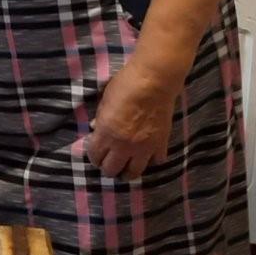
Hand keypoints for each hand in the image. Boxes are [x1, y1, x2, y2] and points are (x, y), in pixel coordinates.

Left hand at [85, 62, 176, 179]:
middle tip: (110, 163)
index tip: (96, 154)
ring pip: (134, 173)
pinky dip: (151, 160)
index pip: (95, 157)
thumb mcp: (105, 100)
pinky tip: (148, 155)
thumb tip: (97, 128)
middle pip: (112, 170)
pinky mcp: (160, 144)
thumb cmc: (126, 85)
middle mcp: (123, 145)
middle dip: (108, 168)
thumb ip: (101, 118)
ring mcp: (143, 148)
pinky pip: (156, 162)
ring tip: (127, 167)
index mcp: (106, 133)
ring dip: (128, 171)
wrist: (154, 80)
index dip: (94, 157)